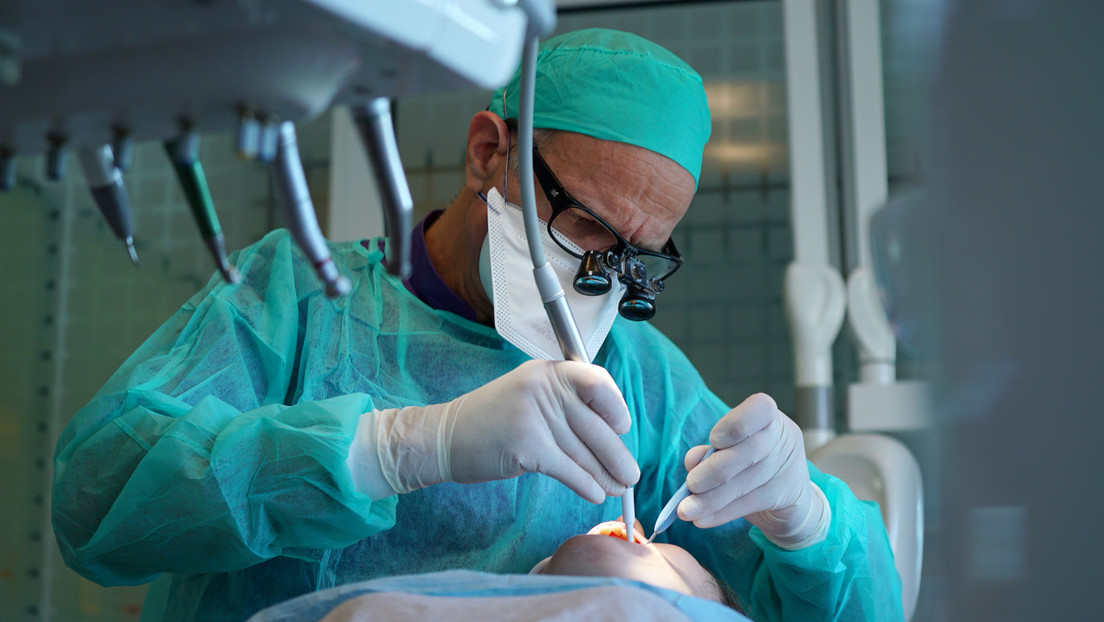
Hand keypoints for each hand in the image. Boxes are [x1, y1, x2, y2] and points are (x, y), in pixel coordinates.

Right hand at [376, 359, 639, 503]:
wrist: (444, 437)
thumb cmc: (491, 421)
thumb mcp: (528, 396)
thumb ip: (564, 405)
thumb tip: (610, 433)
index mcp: (547, 372)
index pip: (596, 381)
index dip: (615, 406)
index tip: (621, 428)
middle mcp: (543, 388)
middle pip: (595, 424)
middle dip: (616, 455)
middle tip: (631, 475)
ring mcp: (534, 416)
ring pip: (583, 451)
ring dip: (605, 475)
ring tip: (617, 489)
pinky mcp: (526, 446)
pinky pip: (568, 469)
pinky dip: (586, 485)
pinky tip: (595, 494)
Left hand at [678, 393, 828, 547]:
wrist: (790, 501)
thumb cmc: (752, 465)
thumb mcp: (732, 451)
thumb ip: (712, 452)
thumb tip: (692, 460)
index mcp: (769, 417)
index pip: (759, 409)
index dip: (735, 424)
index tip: (714, 440)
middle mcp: (783, 438)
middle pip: (749, 452)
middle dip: (714, 470)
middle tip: (690, 485)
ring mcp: (789, 467)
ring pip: (746, 482)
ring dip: (711, 499)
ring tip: (686, 510)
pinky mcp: (788, 496)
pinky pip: (749, 504)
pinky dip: (721, 513)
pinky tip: (702, 519)